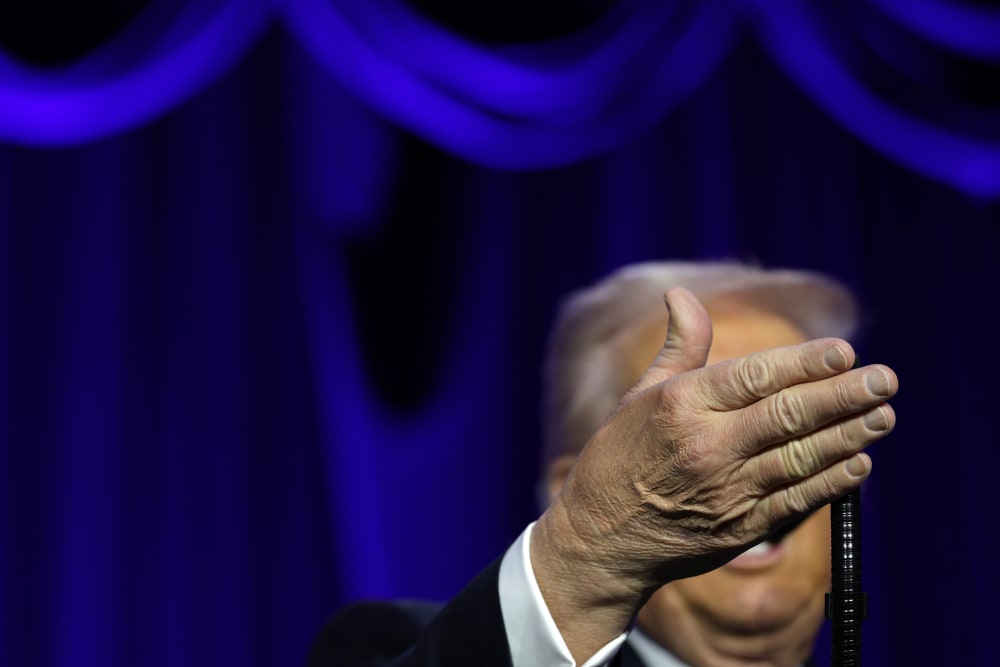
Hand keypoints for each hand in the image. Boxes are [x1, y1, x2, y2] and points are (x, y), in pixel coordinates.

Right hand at [530, 287, 896, 660]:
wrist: (599, 537)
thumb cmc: (620, 455)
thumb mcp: (640, 394)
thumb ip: (679, 347)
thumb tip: (681, 294)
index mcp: (681, 405)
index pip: (755, 376)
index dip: (804, 362)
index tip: (845, 350)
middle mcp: (707, 445)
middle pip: (787, 415)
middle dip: (842, 395)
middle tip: (885, 378)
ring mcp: (726, 490)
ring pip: (800, 458)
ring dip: (847, 436)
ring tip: (884, 415)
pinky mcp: (739, 528)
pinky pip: (796, 501)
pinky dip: (831, 482)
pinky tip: (859, 463)